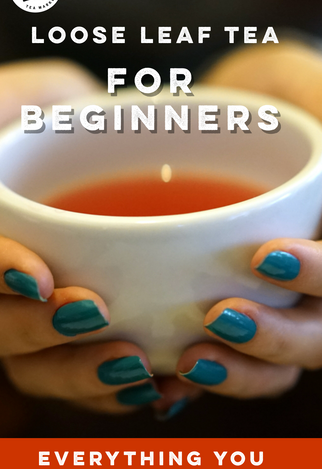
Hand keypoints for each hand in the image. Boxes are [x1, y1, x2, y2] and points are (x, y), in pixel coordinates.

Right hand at [0, 59, 160, 414]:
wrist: (97, 161)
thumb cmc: (58, 127)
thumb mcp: (27, 100)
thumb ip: (15, 106)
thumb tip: (32, 110)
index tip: (38, 274)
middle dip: (34, 330)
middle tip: (92, 313)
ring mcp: (30, 318)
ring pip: (34, 367)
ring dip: (80, 376)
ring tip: (136, 368)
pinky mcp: (75, 341)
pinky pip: (82, 382)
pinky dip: (117, 393)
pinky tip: (161, 386)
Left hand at [157, 39, 321, 408]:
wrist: (212, 121)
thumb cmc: (269, 100)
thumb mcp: (305, 86)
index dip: (320, 278)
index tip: (266, 256)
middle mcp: (314, 282)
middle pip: (318, 336)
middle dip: (278, 339)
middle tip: (219, 318)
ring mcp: (275, 304)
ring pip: (274, 365)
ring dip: (238, 372)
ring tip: (188, 362)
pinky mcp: (229, 314)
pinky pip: (224, 363)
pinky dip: (197, 380)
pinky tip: (163, 382)